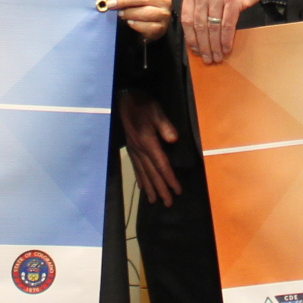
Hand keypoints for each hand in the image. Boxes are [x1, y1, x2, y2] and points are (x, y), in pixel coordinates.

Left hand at [102, 0, 171, 40]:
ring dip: (130, 12)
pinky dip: (137, 24)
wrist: (152, 25)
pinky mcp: (161, 27)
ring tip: (120, 14)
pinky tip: (130, 23)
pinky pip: (148, 26)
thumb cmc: (142, 7)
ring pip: (146, 12)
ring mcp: (164, 13)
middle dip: (124, 0)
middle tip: (111, 4)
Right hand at [118, 88, 181, 205]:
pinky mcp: (131, 148)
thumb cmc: (143, 104)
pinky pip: (136, 167)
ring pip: (143, 173)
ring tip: (154, 200)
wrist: (125, 99)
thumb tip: (174, 139)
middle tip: (167, 203)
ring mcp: (134, 150)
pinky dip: (140, 178)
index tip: (177, 191)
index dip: (169, 179)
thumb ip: (165, 126)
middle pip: (152, 173)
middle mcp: (139, 150)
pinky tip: (142, 185)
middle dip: (160, 189)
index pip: (161, 165)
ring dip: (150, 187)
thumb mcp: (156, 111)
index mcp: (147, 143)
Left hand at [181, 0, 269, 65]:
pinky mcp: (233, 0)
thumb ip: (200, 4)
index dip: (191, 38)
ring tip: (217, 57)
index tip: (195, 50)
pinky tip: (226, 48)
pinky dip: (226, 39)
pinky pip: (227, 25)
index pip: (187, 18)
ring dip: (214, 46)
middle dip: (203, 46)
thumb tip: (197, 34)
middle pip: (199, 25)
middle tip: (207, 59)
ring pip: (213, 27)